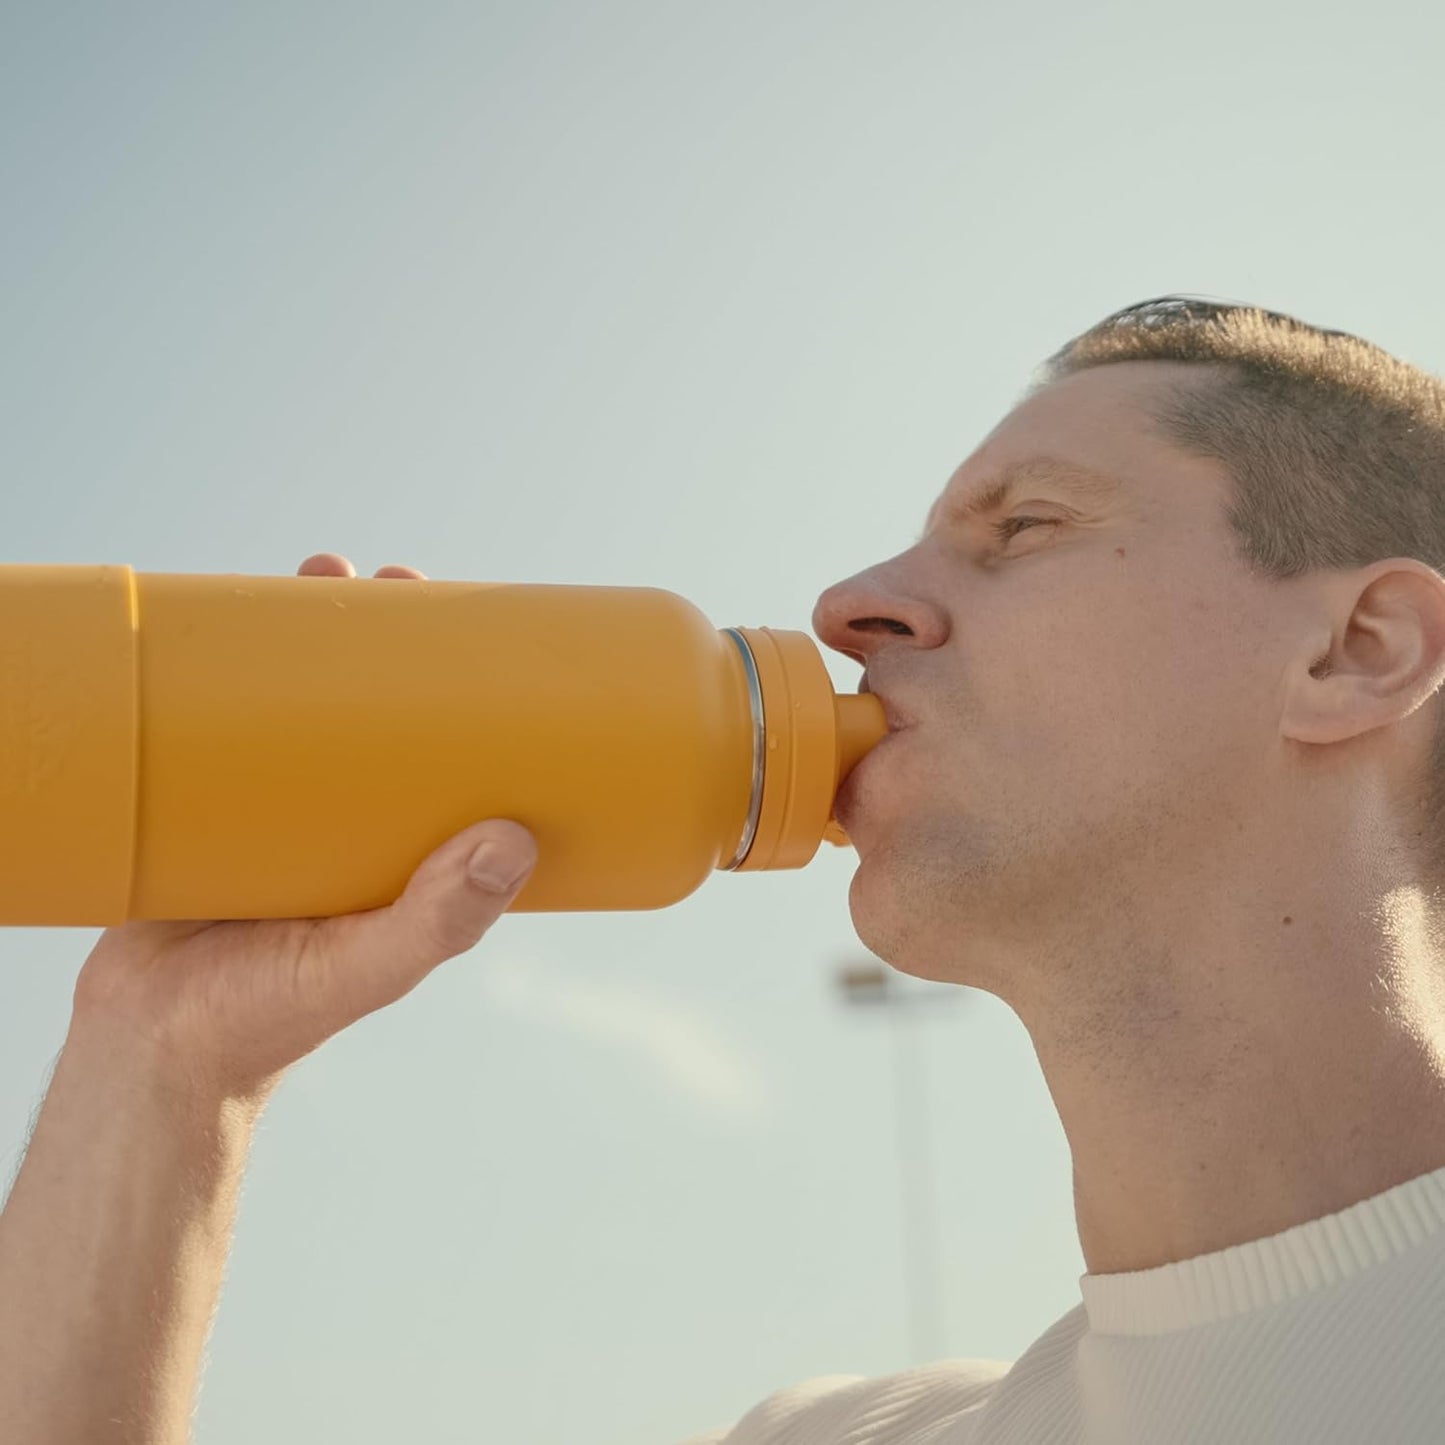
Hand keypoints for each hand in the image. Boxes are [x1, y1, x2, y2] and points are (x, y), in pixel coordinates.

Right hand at [71, 553, 538, 1101]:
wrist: (148, 1051)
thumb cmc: (270, 1022)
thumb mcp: (366, 967)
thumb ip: (439, 918)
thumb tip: (517, 839)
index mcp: (407, 851)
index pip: (456, 753)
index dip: (474, 691)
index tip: (486, 625)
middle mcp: (353, 820)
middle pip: (384, 709)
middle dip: (393, 638)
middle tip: (401, 579)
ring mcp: (281, 806)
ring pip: (308, 702)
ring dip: (316, 634)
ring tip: (324, 571)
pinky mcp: (211, 802)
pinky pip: (231, 724)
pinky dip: (233, 670)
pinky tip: (226, 620)